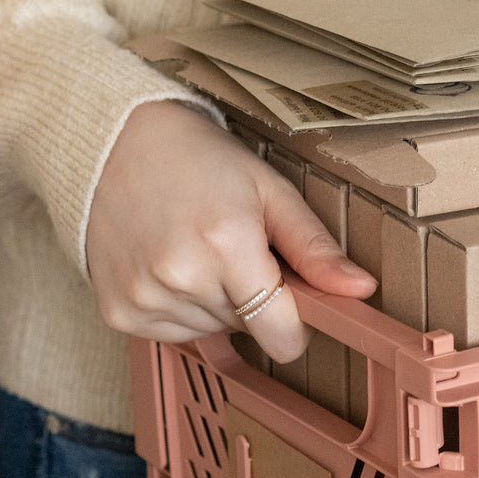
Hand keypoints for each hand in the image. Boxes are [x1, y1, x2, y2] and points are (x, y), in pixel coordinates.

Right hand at [86, 100, 375, 362]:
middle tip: (232, 247)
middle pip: (248, 329)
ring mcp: (145, 297)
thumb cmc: (201, 161)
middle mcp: (181, 277)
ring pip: (211, 332)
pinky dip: (180, 309)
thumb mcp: (270, 191)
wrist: (117, 143)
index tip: (292, 299)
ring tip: (197, 250)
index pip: (281, 333)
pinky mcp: (118, 311)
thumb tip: (362, 290)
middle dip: (251, 297)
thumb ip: (315, 248)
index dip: (295, 323)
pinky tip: (170, 265)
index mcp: (227, 245)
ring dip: (215, 303)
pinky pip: (172, 334)